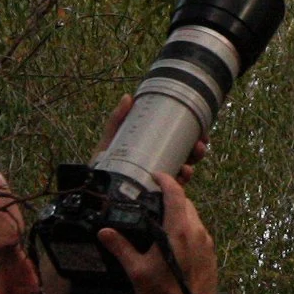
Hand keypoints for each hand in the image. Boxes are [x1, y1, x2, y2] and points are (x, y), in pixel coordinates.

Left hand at [94, 92, 210, 186]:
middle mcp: (159, 166)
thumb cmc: (100, 166)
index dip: (194, 135)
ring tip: (190, 164)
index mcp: (153, 150)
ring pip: (183, 172)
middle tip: (200, 144)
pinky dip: (180, 184)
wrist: (91, 193)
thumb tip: (128, 97)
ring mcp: (158, 182)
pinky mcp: (155, 196)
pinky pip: (173, 192)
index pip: (179, 141)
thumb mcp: (110, 140)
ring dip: (192, 166)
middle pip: (186, 156)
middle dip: (197, 150)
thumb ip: (116, 120)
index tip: (202, 130)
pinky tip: (181, 177)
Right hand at [98, 174, 219, 293]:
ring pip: (194, 218)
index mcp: (178, 230)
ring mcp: (206, 242)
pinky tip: (175, 242)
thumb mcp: (136, 270)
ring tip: (163, 221)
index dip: (166, 181)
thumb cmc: (162, 292)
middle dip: (172, 197)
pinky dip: (188, 229)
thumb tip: (104, 232)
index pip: (176, 194)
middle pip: (186, 204)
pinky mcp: (211, 253)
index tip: (156, 176)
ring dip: (181, 214)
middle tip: (155, 200)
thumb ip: (120, 248)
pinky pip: (199, 232)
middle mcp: (196, 231)